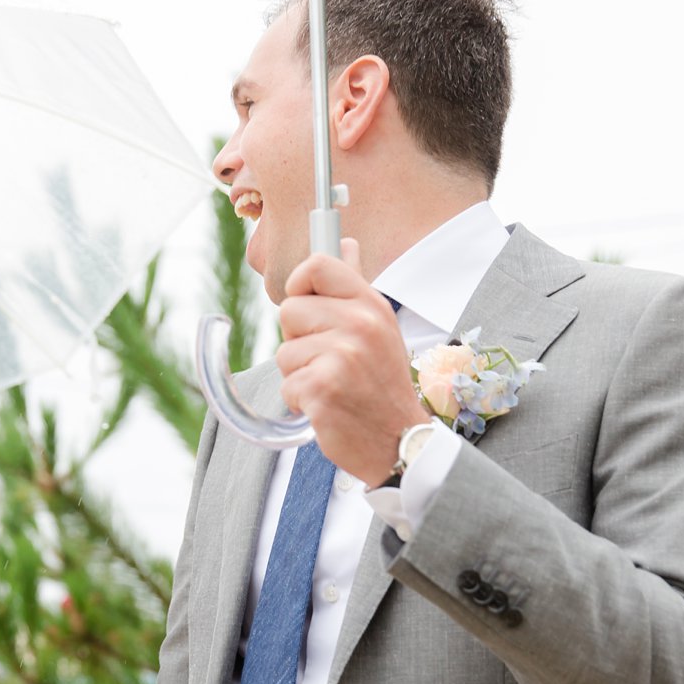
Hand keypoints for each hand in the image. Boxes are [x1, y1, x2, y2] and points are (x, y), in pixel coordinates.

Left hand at [277, 237, 430, 483]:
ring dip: (299, 375)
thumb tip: (344, 243)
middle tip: (329, 361)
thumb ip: (354, 286)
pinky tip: (328, 406)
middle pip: (289, 311)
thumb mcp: (379, 327)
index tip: (307, 308)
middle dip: (298, 340)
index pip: (317, 265)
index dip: (299, 285)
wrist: (399, 440)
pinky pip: (287, 385)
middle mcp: (359, 324)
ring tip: (332, 386)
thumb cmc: (381, 383)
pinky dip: (300, 401)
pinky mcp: (323, 388)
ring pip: (284, 353)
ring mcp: (342, 357)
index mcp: (370, 304)